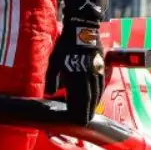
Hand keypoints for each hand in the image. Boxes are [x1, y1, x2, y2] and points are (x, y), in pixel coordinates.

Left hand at [46, 0, 113, 124]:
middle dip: (87, 111)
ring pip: (97, 91)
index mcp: (76, 76)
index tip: (77, 122)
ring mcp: (96, 71)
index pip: (78, 99)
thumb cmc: (66, 44)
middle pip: (90, 98)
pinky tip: (97, 96)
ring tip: (91, 113)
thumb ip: (51, 78)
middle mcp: (88, 76)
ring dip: (94, 104)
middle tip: (85, 122)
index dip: (78, 112)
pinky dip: (99, 92)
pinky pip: (101, 83)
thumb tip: (49, 93)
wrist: (83, 27)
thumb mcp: (54, 60)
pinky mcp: (101, 65)